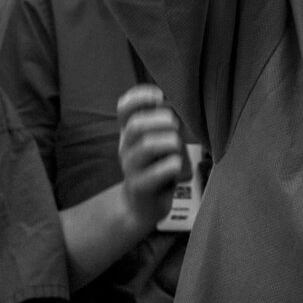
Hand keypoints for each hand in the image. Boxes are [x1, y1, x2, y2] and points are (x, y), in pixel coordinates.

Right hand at [115, 85, 184, 231]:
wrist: (142, 206)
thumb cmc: (157, 167)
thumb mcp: (159, 141)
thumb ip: (164, 123)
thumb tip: (177, 101)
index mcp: (130, 131)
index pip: (124, 108)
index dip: (139, 97)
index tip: (159, 96)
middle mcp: (126, 147)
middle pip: (136, 125)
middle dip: (160, 121)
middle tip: (175, 125)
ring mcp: (130, 168)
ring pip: (146, 146)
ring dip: (169, 142)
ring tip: (177, 147)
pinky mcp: (139, 187)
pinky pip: (156, 172)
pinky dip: (171, 165)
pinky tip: (176, 166)